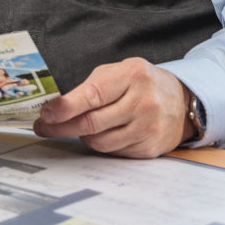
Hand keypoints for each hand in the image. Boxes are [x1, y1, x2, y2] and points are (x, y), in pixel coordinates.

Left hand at [33, 58, 192, 157]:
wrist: (181, 101)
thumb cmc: (140, 83)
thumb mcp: (118, 72)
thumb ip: (90, 87)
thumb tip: (56, 108)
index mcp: (132, 75)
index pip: (92, 95)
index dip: (66, 107)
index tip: (46, 114)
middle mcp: (143, 102)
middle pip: (92, 123)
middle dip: (61, 127)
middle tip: (43, 127)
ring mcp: (148, 128)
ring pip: (100, 142)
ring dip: (80, 136)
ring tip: (75, 127)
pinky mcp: (149, 148)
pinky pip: (113, 152)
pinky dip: (100, 144)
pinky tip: (100, 134)